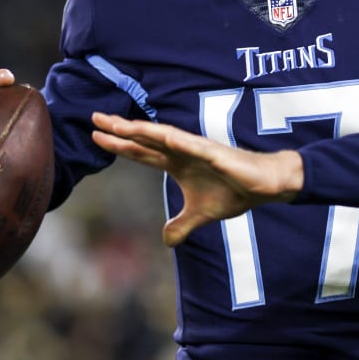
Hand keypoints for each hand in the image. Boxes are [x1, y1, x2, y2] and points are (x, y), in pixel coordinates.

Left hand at [90, 112, 303, 246]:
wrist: (264, 186)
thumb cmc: (234, 192)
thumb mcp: (201, 214)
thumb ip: (182, 224)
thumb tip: (166, 240)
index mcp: (176, 163)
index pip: (141, 152)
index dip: (119, 145)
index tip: (96, 137)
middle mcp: (182, 152)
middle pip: (145, 139)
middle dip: (119, 130)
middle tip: (93, 119)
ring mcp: (198, 150)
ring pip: (164, 137)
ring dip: (141, 130)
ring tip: (119, 123)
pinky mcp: (216, 154)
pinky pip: (195, 146)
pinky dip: (180, 140)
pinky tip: (164, 135)